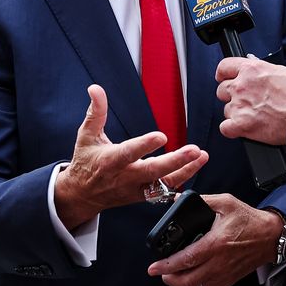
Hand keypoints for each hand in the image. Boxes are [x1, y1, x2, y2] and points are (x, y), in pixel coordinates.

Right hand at [52, 85, 206, 232]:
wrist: (83, 195)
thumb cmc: (86, 162)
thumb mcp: (87, 136)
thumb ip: (96, 112)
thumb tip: (96, 89)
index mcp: (110, 161)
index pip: (128, 153)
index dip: (144, 145)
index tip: (161, 136)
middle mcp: (125, 177)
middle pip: (153, 171)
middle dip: (175, 161)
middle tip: (194, 150)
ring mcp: (136, 188)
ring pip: (164, 182)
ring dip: (186, 169)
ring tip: (201, 155)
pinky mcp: (144, 195)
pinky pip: (166, 189)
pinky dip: (184, 177)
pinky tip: (197, 164)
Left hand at [147, 194, 284, 285]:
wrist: (270, 236)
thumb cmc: (249, 220)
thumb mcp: (226, 203)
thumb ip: (203, 200)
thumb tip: (179, 199)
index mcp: (217, 243)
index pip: (187, 259)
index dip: (167, 265)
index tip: (153, 267)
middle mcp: (219, 262)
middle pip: (188, 281)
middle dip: (169, 279)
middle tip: (161, 272)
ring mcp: (223, 274)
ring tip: (172, 277)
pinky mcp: (227, 281)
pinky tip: (188, 285)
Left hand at [216, 57, 285, 145]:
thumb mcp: (281, 71)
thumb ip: (262, 70)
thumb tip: (254, 68)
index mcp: (252, 69)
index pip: (224, 67)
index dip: (223, 74)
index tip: (224, 78)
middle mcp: (242, 85)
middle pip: (221, 90)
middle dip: (231, 96)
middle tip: (246, 101)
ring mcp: (240, 105)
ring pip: (226, 110)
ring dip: (236, 114)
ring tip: (254, 116)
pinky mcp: (241, 124)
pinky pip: (225, 128)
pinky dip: (233, 129)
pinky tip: (245, 128)